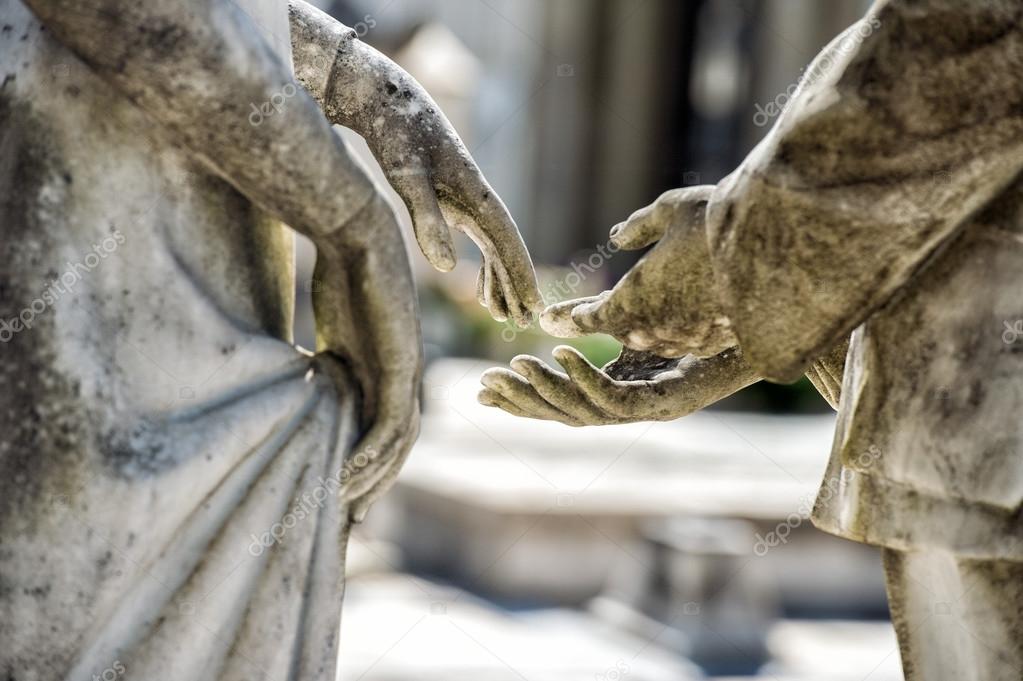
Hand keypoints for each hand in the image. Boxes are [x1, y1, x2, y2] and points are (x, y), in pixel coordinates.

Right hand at [311, 194, 422, 521]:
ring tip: (349, 506)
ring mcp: (405, 369)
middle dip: (378, 481)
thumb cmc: (338, 272)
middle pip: (398, 442)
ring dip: (375, 477)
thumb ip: (325, 363)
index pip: (385, 427)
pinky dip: (372, 454)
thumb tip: (303, 382)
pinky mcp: (400, 361)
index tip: (346, 492)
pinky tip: (349, 478)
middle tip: (355, 516)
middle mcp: (403, 373)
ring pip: (398, 440)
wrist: (354, 229)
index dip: (371, 463)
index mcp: (386, 368)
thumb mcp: (330, 331)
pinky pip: (391, 420)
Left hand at [325, 39, 541, 325]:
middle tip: (524, 323)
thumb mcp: (406, 177)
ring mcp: (466, 199)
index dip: (522, 277)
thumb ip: (427, 220)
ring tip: (503, 315)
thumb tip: (448, 270)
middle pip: (505, 249)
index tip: (535, 307)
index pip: (507, 243)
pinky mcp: (451, 199)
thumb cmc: (396, 134)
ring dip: (500, 280)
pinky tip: (480, 289)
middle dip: (516, 287)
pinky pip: (478, 240)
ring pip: (493, 248)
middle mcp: (478, 198)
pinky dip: (483, 266)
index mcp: (476, 194)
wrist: (385, 99)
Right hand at [478, 345, 757, 425]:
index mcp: (624, 391)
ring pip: (585, 413)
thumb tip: (550, 318)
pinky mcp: (670, 404)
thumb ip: (594, 322)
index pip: (561, 404)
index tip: (482, 388)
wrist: (765, 323)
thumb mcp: (637, 319)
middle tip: (483, 385)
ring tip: (516, 367)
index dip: (522, 400)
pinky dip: (585, 379)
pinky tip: (561, 355)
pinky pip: (617, 399)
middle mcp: (634, 408)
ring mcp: (652, 410)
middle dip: (523, 402)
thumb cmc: (705, 320)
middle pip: (565, 416)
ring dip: (547, 392)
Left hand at [540, 186, 736, 356]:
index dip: (569, 318)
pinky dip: (681, 328)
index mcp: (631, 299)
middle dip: (608, 319)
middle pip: (623, 328)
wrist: (781, 253)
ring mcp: (687, 340)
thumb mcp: (673, 210)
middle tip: (582, 317)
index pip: (591, 316)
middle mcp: (654, 328)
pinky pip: (688, 339)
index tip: (549, 319)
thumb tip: (615, 237)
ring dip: (646, 325)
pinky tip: (687, 315)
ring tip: (641, 314)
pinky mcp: (717, 343)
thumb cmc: (719, 223)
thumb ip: (640, 225)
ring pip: (656, 338)